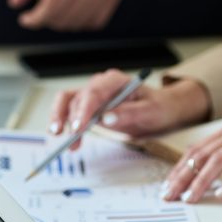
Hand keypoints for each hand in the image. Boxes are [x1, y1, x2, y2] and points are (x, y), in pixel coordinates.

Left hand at [8, 0, 126, 30]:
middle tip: (43, 1)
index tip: (26, 19)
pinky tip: (74, 3)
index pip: (48, 11)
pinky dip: (80, 19)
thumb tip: (16, 3)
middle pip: (60, 20)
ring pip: (75, 25)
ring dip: (62, 18)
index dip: (33, 20)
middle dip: (46, 17)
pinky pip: (92, 23)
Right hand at [49, 69, 209, 148]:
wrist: (161, 112)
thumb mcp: (150, 112)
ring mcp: (94, 96)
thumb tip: (106, 118)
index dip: (83, 110)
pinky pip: (71, 113)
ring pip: (68, 102)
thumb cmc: (158, 109)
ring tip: (60, 137)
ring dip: (60, 119)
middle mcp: (101, 85)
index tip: (78, 128)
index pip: (93, 92)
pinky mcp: (90, 108)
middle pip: (76, 97)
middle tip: (64, 135)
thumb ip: (128, 114)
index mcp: (116, 81)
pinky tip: (69, 140)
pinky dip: (66, 125)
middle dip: (67, 117)